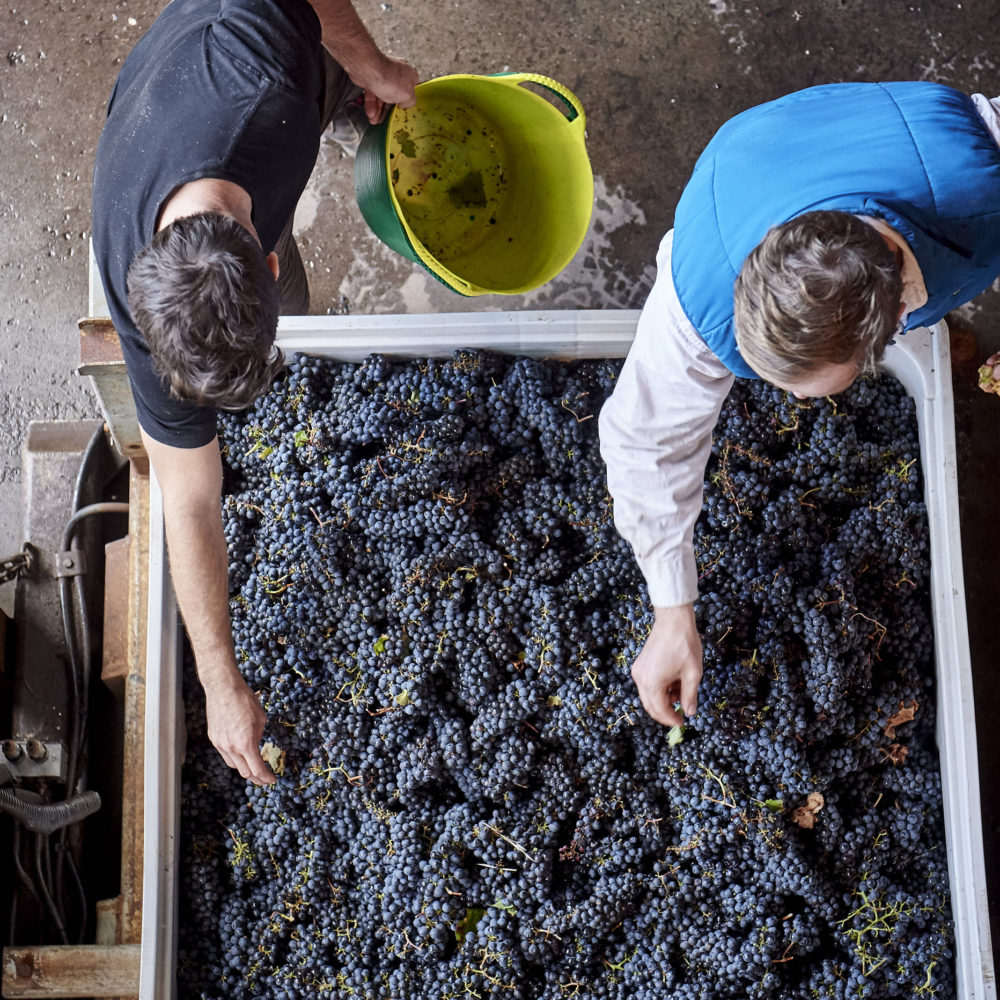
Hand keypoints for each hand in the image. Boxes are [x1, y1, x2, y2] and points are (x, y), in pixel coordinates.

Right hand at [204, 672, 275, 785]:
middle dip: (257, 778)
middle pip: (245, 772)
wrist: (223, 688)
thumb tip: (257, 746)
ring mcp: (220, 744)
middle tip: (265, 778)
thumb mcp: (261, 718)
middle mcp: (231, 747)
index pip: (257, 769)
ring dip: (245, 769)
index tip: (273, 780)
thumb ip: (259, 736)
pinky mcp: (214, 739)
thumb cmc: (245, 700)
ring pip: (234, 766)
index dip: (266, 778)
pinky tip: (241, 754)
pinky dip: (235, 758)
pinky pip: (225, 755)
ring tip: (254, 767)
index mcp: (246, 743)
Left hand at [356, 54, 417, 123]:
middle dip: (387, 110)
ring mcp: (384, 74)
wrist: (368, 70)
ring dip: (378, 109)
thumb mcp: (408, 96)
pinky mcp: (372, 77)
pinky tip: (370, 112)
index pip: (410, 91)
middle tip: (383, 119)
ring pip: (382, 95)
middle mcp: (397, 73)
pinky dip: (371, 103)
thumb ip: (410, 102)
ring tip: (374, 119)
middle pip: (394, 95)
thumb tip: (406, 104)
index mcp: (410, 75)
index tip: (400, 111)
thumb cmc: (389, 79)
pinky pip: (373, 93)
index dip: (404, 102)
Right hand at [631, 603, 702, 726]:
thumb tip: (690, 712)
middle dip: (666, 712)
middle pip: (650, 705)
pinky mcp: (640, 664)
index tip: (682, 722)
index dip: (671, 719)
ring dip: (664, 699)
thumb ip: (690, 696)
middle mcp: (640, 678)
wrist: (673, 620)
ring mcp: (638, 670)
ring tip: (681, 692)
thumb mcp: (693, 674)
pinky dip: (660, 688)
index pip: (659, 710)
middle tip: (681, 714)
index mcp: (652, 683)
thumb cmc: (684, 645)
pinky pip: (648, 684)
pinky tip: (674, 683)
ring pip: (649, 695)